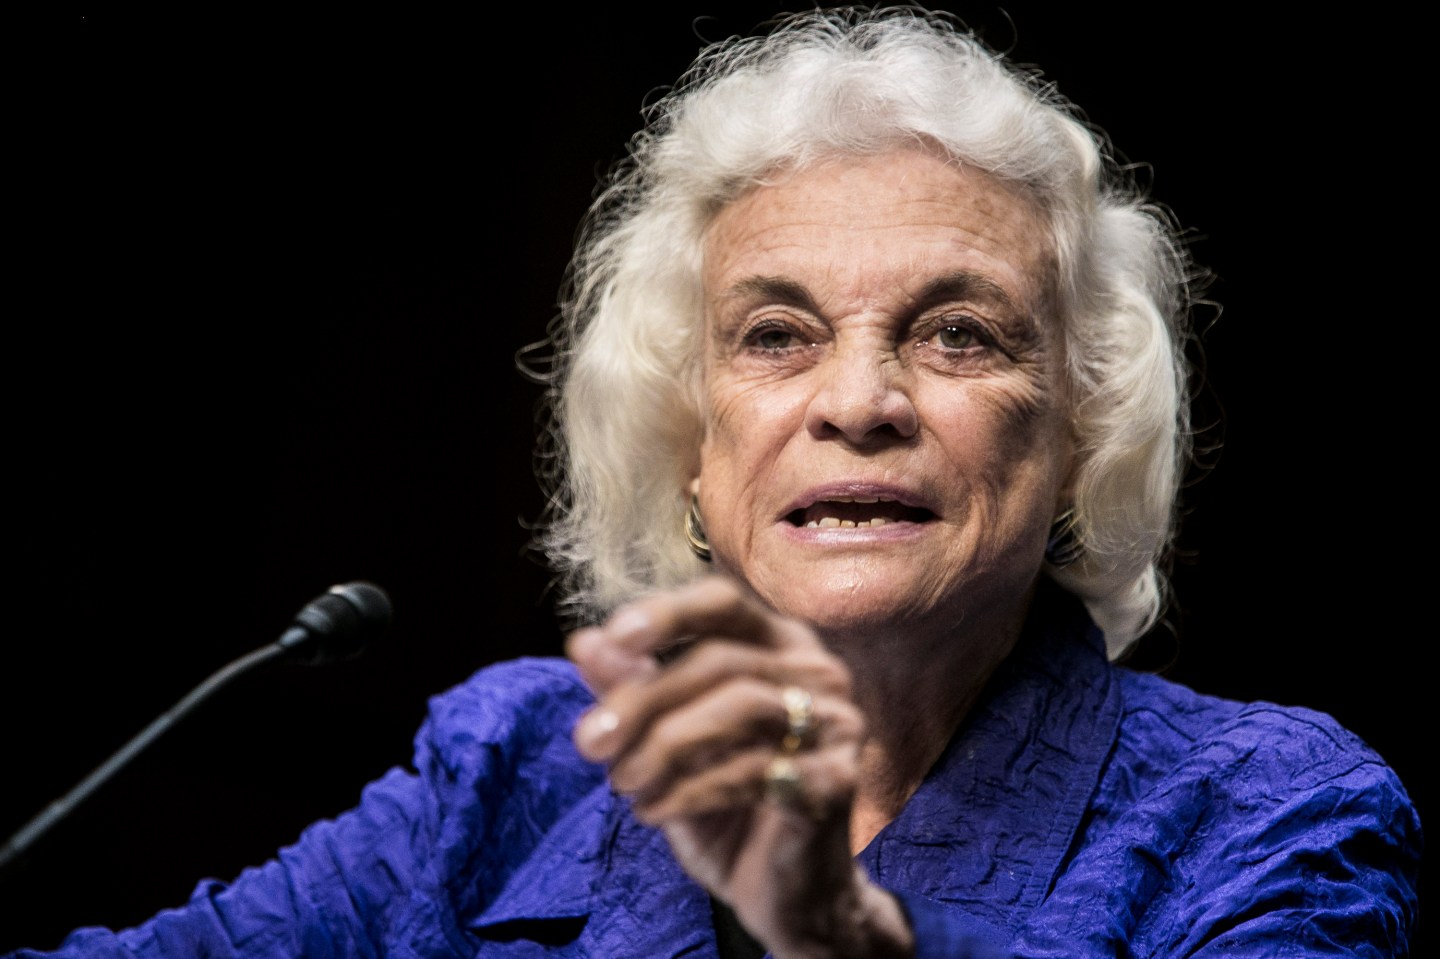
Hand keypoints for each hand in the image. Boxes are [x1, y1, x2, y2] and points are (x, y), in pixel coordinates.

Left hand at [568, 575, 912, 958]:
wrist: (788, 896)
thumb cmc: (725, 807)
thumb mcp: (665, 746)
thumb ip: (632, 691)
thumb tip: (583, 642)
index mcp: (780, 645)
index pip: (723, 602)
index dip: (668, 614)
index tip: (613, 639)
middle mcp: (819, 673)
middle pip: (721, 660)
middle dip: (644, 699)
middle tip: (588, 743)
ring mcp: (837, 724)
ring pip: (741, 707)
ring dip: (665, 746)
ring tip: (622, 783)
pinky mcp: (838, 780)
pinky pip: (758, 770)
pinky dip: (692, 791)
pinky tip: (653, 812)